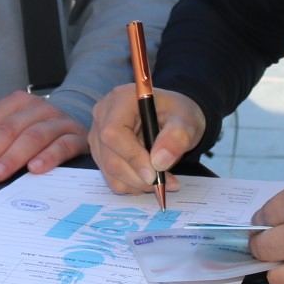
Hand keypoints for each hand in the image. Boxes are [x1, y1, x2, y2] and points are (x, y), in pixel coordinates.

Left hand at [0, 92, 87, 182]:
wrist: (76, 128)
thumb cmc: (38, 134)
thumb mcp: (14, 132)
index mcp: (17, 102)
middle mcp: (38, 108)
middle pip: (8, 129)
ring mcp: (59, 121)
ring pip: (33, 136)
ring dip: (12, 157)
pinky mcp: (77, 137)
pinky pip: (62, 146)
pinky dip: (48, 157)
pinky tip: (35, 169)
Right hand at [90, 84, 205, 194]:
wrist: (171, 116)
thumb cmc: (176, 114)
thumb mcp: (186, 120)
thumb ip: (177, 137)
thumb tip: (159, 163)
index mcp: (121, 99)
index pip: (114, 132)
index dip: (132, 157)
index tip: (154, 175)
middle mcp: (103, 115)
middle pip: (109, 156)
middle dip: (137, 177)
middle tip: (163, 183)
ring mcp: (98, 134)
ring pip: (109, 171)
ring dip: (136, 184)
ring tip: (161, 180)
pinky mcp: (100, 151)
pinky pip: (110, 176)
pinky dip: (131, 184)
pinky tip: (148, 178)